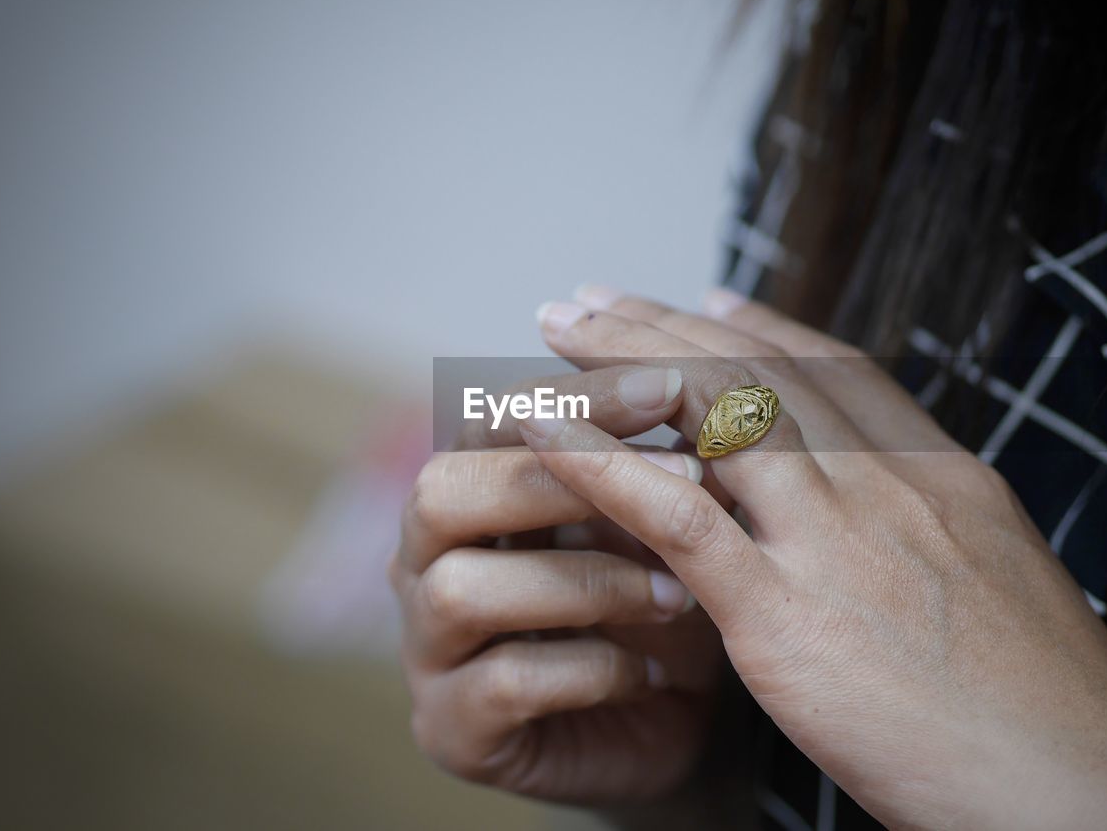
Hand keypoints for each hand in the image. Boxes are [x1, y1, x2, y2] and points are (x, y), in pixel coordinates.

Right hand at [389, 364, 725, 803]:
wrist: (670, 725)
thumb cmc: (655, 603)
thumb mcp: (657, 520)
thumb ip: (645, 460)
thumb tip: (681, 377)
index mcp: (467, 492)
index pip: (489, 420)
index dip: (575, 400)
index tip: (669, 387)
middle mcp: (423, 562)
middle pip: (439, 491)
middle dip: (558, 479)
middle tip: (682, 479)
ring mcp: (427, 650)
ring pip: (461, 589)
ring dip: (589, 581)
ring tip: (683, 594)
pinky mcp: (451, 729)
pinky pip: (503, 683)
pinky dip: (592, 670)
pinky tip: (650, 672)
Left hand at [515, 287, 1106, 828]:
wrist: (1080, 792)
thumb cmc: (1045, 711)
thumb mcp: (999, 583)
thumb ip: (930, 532)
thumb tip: (887, 516)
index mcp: (944, 476)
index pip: (835, 369)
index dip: (759, 324)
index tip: (703, 300)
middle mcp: (888, 486)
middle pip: (757, 368)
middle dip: (663, 323)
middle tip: (591, 298)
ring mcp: (837, 542)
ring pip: (713, 410)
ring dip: (621, 362)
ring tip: (554, 332)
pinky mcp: (785, 615)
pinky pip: (673, 514)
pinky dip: (599, 461)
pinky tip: (542, 428)